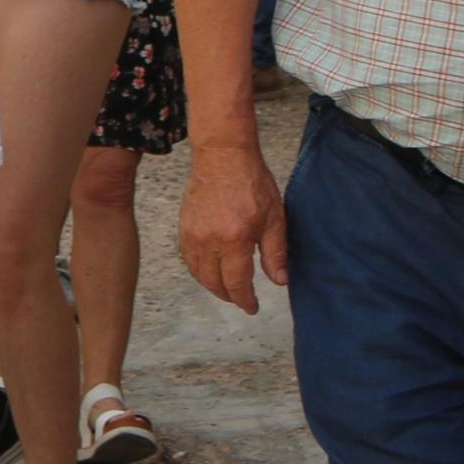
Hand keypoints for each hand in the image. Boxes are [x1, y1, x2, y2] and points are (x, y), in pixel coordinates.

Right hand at [178, 138, 289, 312]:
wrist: (223, 156)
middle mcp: (208, 241)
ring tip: (227, 288)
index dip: (245, 300)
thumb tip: (280, 281)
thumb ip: (275, 253)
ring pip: (198, 273)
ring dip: (212, 285)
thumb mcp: (274, 218)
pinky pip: (188, 258)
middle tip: (241, 299)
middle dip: (228, 295)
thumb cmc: (252, 183)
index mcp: (234, 240)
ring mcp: (192, 234)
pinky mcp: (183, 227)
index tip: (252, 307)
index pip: (236, 283)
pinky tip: (210, 270)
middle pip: (213, 282)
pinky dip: (199, 270)